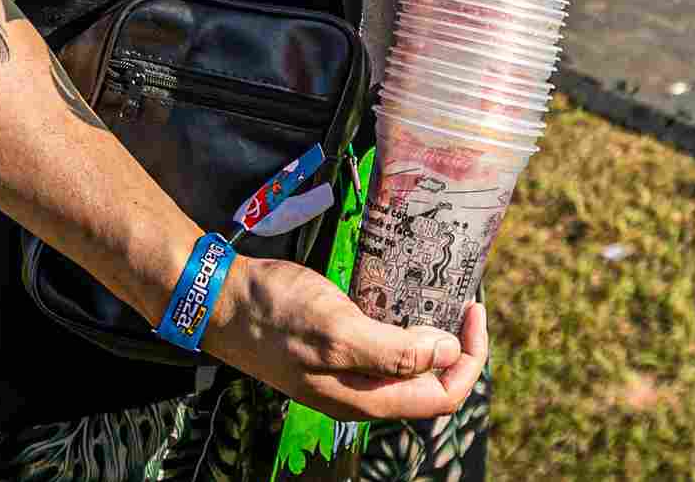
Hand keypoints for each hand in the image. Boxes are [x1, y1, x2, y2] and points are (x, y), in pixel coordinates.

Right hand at [207, 256, 488, 423]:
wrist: (222, 303)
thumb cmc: (276, 315)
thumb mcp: (338, 330)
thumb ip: (394, 351)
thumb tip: (448, 355)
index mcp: (366, 399)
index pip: (442, 396)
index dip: (468, 360)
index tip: (473, 311)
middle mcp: (361, 393)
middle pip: (430, 384)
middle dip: (456, 347)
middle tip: (463, 299)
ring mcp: (347, 373)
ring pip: (408, 365)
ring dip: (431, 336)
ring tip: (441, 294)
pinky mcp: (336, 350)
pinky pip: (384, 347)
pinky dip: (404, 325)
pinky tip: (404, 295)